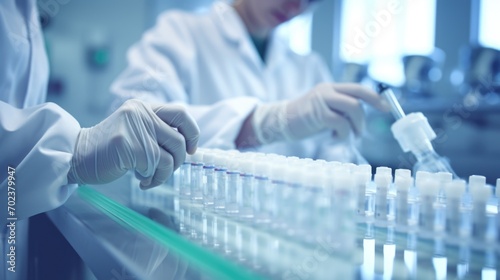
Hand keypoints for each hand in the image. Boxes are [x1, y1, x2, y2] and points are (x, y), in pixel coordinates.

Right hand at [67, 99, 198, 188]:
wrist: (77, 156)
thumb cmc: (109, 149)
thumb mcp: (135, 130)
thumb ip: (157, 131)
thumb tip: (187, 147)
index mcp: (144, 107)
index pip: (181, 114)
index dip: (192, 133)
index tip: (191, 150)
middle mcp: (141, 113)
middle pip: (179, 140)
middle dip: (179, 160)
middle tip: (167, 170)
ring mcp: (135, 129)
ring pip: (171, 156)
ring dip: (166, 173)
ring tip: (151, 177)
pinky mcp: (129, 146)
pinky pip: (157, 167)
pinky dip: (154, 179)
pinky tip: (141, 181)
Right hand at [250, 83, 388, 144]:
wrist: (280, 122)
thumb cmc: (305, 120)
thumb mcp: (325, 110)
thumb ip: (340, 109)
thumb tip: (362, 118)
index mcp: (331, 88)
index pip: (358, 89)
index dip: (375, 98)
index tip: (385, 108)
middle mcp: (327, 90)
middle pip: (358, 98)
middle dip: (364, 118)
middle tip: (361, 132)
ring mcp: (322, 101)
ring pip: (353, 109)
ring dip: (356, 126)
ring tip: (350, 136)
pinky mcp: (317, 114)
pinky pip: (341, 123)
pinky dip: (343, 134)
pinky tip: (335, 138)